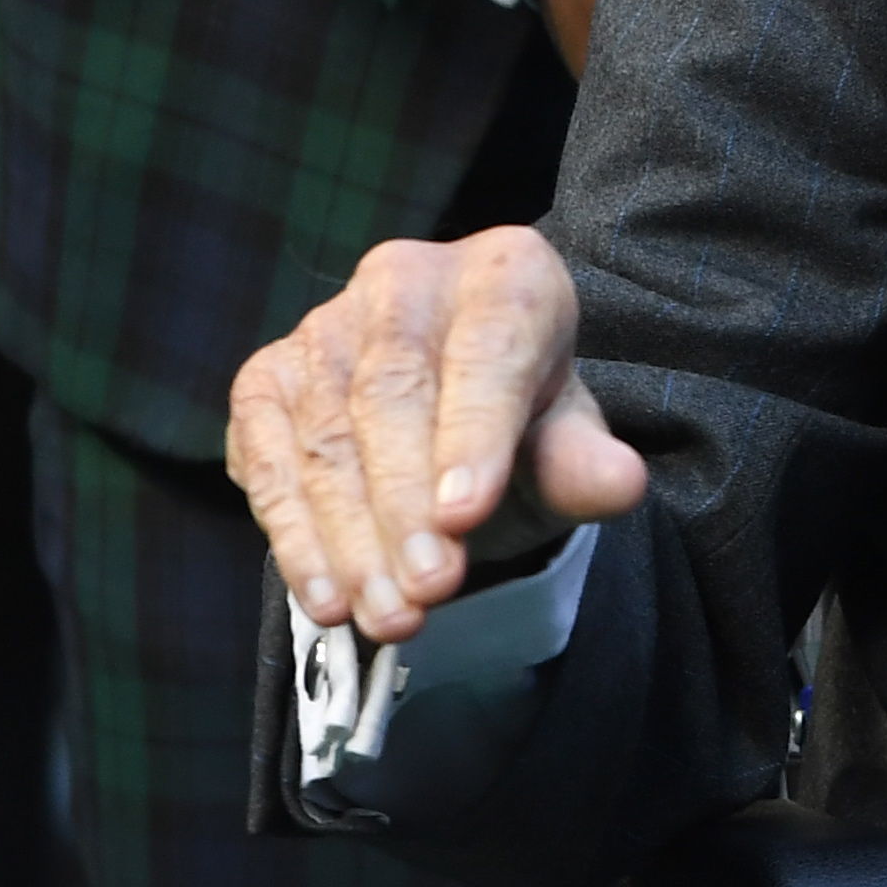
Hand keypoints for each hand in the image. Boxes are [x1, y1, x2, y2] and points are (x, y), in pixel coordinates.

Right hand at [225, 225, 646, 641]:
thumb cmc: (521, 417)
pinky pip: (268, 462)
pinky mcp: (266, 380)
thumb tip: (620, 483)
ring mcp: (323, 327)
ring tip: (389, 612)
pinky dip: (295, 537)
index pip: (485, 351)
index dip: (472, 436)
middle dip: (406, 507)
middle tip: (431, 590)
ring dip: (352, 539)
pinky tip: (328, 595)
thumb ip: (584, 459)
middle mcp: (403, 281)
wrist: (459, 407)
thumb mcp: (567, 437)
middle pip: (392, 396)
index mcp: (502, 274)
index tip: (464, 517)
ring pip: (325, 439)